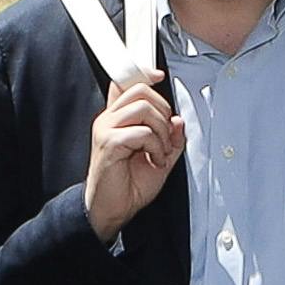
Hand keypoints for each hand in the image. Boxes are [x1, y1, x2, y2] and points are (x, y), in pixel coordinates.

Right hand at [81, 71, 184, 233]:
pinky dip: (156, 146)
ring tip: (161, 151)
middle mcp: (109, 120)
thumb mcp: (160, 158)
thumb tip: (178, 121)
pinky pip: (142, 132)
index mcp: (118, 119)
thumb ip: (170, 138)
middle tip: (165, 135)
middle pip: (140, 91)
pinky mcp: (109, 143)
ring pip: (143, 108)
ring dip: (161, 131)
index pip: (125, 84)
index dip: (143, 74)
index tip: (158, 75)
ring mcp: (106, 130)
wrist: (111, 210)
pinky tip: (154, 160)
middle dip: (163, 110)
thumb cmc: (128, 186)